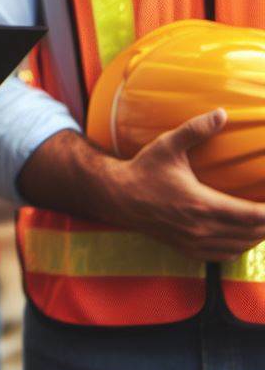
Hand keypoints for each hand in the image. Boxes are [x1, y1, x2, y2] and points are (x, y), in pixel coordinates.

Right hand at [109, 109, 264, 261]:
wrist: (118, 197)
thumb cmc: (144, 169)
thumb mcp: (168, 145)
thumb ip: (195, 130)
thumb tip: (222, 114)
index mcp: (201, 204)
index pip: (251, 215)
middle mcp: (201, 228)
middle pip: (251, 234)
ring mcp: (194, 242)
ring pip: (240, 247)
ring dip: (256, 236)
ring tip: (262, 222)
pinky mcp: (187, 249)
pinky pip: (223, 256)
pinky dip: (238, 248)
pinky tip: (241, 236)